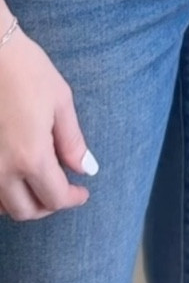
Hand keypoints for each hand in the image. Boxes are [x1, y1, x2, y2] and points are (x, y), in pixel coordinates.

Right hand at [0, 29, 96, 220]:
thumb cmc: (27, 71)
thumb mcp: (60, 101)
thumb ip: (72, 141)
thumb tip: (86, 169)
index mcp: (31, 157)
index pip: (54, 198)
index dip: (72, 199)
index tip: (83, 191)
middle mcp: (3, 170)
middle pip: (26, 211)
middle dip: (48, 206)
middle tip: (64, 189)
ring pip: (3, 206)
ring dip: (24, 202)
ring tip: (41, 182)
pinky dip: (4, 193)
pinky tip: (17, 174)